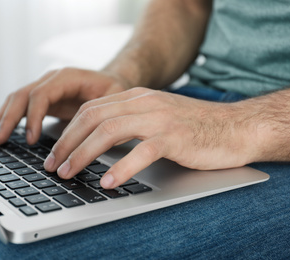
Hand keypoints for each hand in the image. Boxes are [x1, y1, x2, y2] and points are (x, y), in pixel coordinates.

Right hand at [0, 68, 128, 144]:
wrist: (110, 80)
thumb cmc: (113, 90)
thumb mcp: (113, 97)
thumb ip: (98, 111)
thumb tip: (83, 137)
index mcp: (67, 76)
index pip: (41, 94)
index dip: (33, 117)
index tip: (31, 140)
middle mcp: (51, 79)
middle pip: (22, 95)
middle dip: (8, 119)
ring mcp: (44, 87)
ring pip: (16, 100)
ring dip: (2, 118)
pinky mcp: (41, 98)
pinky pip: (18, 105)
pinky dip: (3, 116)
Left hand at [45, 87, 257, 188]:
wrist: (236, 127)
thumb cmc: (195, 127)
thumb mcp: (156, 117)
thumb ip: (130, 122)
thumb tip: (99, 143)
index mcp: (136, 97)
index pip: (91, 109)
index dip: (68, 130)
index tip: (55, 151)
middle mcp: (144, 103)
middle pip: (93, 118)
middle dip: (67, 142)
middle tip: (53, 165)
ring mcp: (159, 118)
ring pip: (110, 131)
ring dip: (84, 154)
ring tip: (69, 173)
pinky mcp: (175, 137)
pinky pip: (141, 151)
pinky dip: (121, 167)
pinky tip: (109, 182)